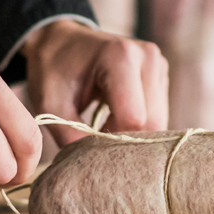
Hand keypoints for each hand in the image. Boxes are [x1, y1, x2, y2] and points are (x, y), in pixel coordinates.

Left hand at [23, 19, 168, 142]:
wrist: (61, 41)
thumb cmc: (53, 70)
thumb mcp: (51, 105)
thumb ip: (73, 138)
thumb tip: (96, 172)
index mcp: (120, 57)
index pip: (134, 118)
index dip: (114, 139)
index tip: (90, 142)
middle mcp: (148, 57)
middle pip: (152, 122)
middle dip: (126, 139)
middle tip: (97, 140)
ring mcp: (158, 64)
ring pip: (159, 121)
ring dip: (134, 132)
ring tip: (104, 126)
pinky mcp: (161, 74)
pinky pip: (159, 113)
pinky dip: (140, 124)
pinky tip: (116, 118)